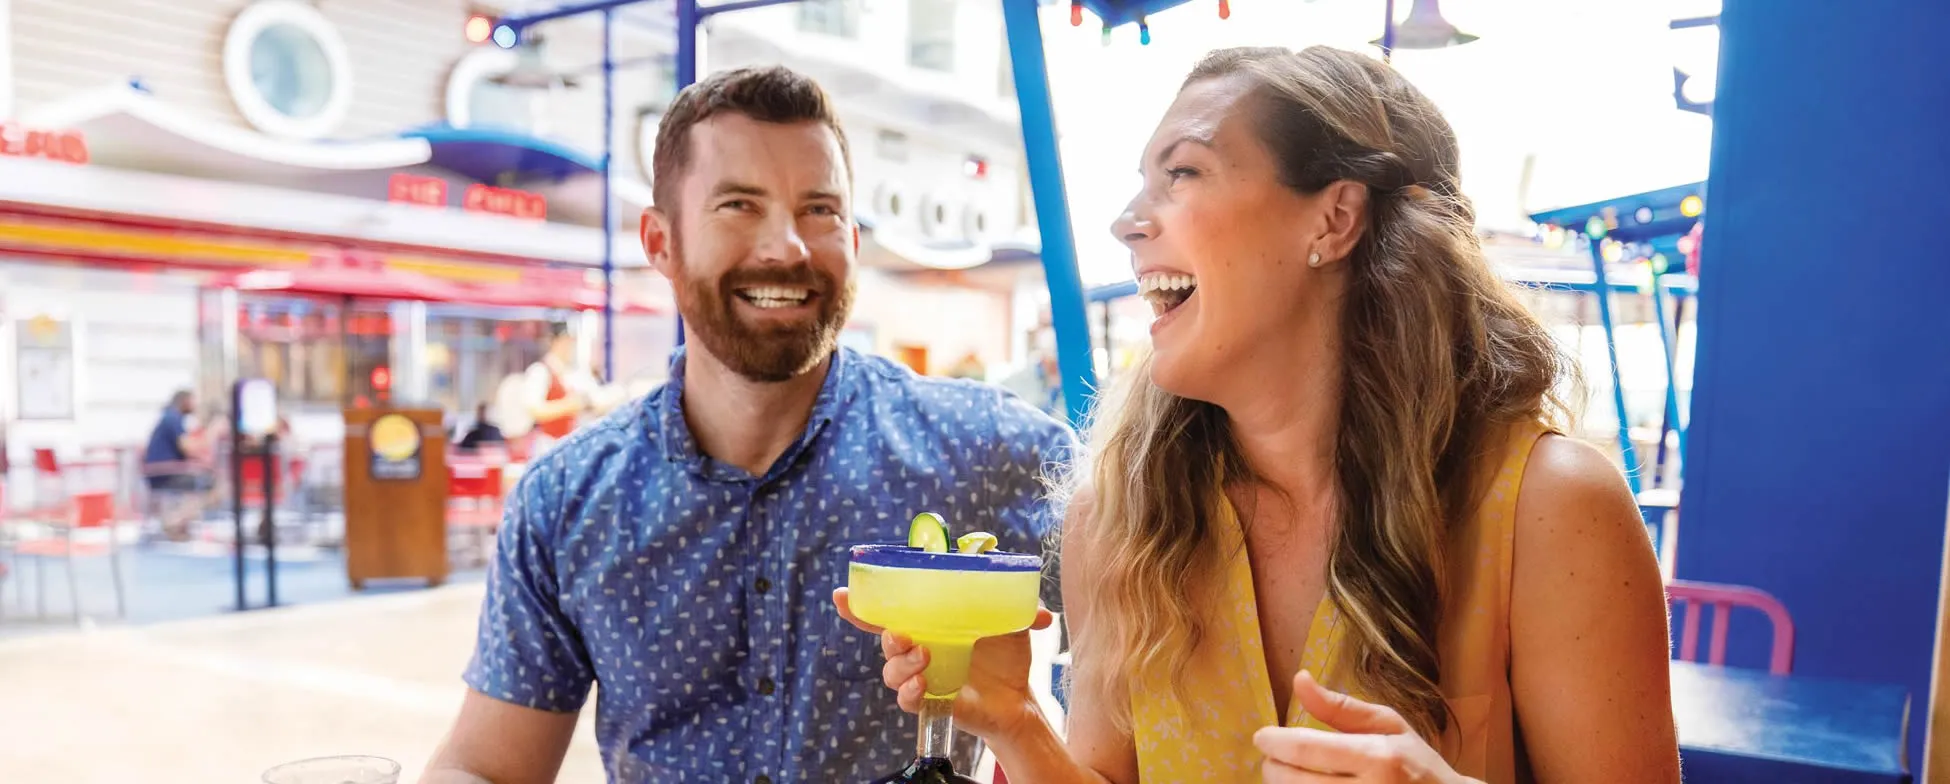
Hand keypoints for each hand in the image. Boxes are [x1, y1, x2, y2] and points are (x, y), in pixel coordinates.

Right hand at [832, 588, 1053, 740]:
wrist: (1018, 699)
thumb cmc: (1006, 655)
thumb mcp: (1013, 625)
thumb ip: (1021, 611)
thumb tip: (1042, 614)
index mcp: (931, 623)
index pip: (888, 611)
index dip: (860, 605)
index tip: (841, 594)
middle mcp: (919, 647)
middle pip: (885, 640)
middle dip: (886, 635)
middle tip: (903, 634)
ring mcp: (922, 675)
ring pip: (891, 671)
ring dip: (902, 664)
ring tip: (924, 658)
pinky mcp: (928, 700)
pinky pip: (906, 698)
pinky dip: (910, 691)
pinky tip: (923, 686)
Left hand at [1254, 670, 1478, 782]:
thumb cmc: (1417, 763)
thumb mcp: (1388, 725)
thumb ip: (1340, 707)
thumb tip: (1299, 679)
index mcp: (1378, 757)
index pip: (1307, 749)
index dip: (1275, 742)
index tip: (1262, 736)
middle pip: (1293, 780)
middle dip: (1273, 766)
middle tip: (1274, 757)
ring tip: (1289, 773)